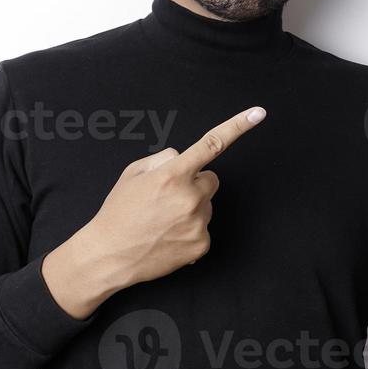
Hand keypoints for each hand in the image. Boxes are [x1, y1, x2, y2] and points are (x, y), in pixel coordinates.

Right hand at [44, 106, 266, 316]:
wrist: (109, 255)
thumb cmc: (119, 212)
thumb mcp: (133, 173)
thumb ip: (163, 159)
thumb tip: (182, 158)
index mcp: (173, 175)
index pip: (212, 144)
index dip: (237, 126)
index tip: (258, 113)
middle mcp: (190, 197)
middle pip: (211, 180)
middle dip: (195, 184)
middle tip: (168, 199)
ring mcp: (198, 223)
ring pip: (206, 206)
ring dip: (191, 209)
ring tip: (162, 221)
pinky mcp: (201, 245)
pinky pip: (203, 229)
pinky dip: (190, 232)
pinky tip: (168, 237)